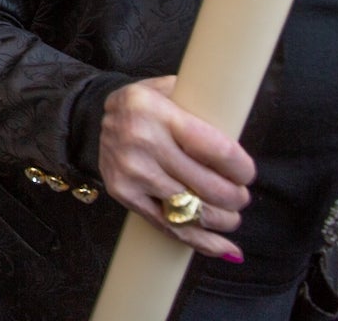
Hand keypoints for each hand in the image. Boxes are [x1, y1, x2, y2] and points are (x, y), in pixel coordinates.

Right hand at [98, 76, 255, 260]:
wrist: (91, 117)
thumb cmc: (145, 105)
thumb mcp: (169, 89)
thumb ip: (201, 103)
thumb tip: (238, 127)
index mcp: (157, 110)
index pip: (216, 151)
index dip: (242, 170)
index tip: (247, 174)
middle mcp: (141, 141)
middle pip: (208, 186)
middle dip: (235, 198)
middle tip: (240, 196)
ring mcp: (130, 171)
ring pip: (191, 210)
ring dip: (222, 220)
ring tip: (231, 217)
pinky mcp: (123, 193)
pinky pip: (168, 225)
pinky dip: (200, 241)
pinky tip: (224, 248)